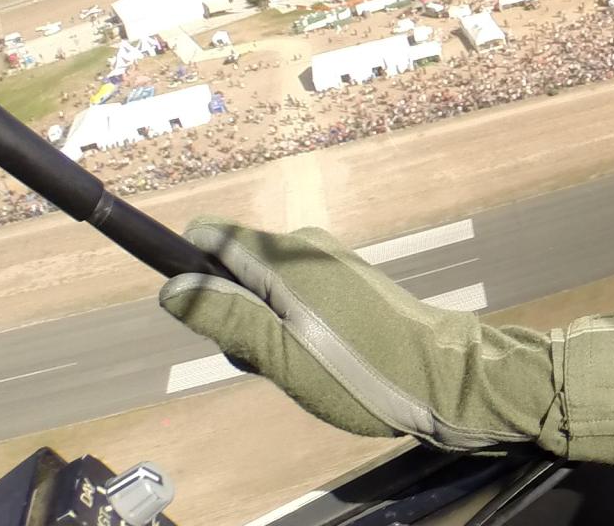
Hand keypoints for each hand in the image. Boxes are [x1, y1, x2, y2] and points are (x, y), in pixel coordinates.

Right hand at [159, 218, 557, 451]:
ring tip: (298, 363)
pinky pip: (291, 296)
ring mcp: (329, 261)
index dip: (187, 269)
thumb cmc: (361, 372)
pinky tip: (317, 359)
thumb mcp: (278, 355)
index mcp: (284, 256)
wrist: (443, 377)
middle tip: (262, 357)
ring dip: (261, 327)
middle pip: (231, 266)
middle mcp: (305, 245)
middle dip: (228, 312)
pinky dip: (289, 327)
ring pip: (261, 286)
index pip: (209, 235)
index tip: (201, 314)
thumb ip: (224, 318)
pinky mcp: (346, 280)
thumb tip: (171, 287)